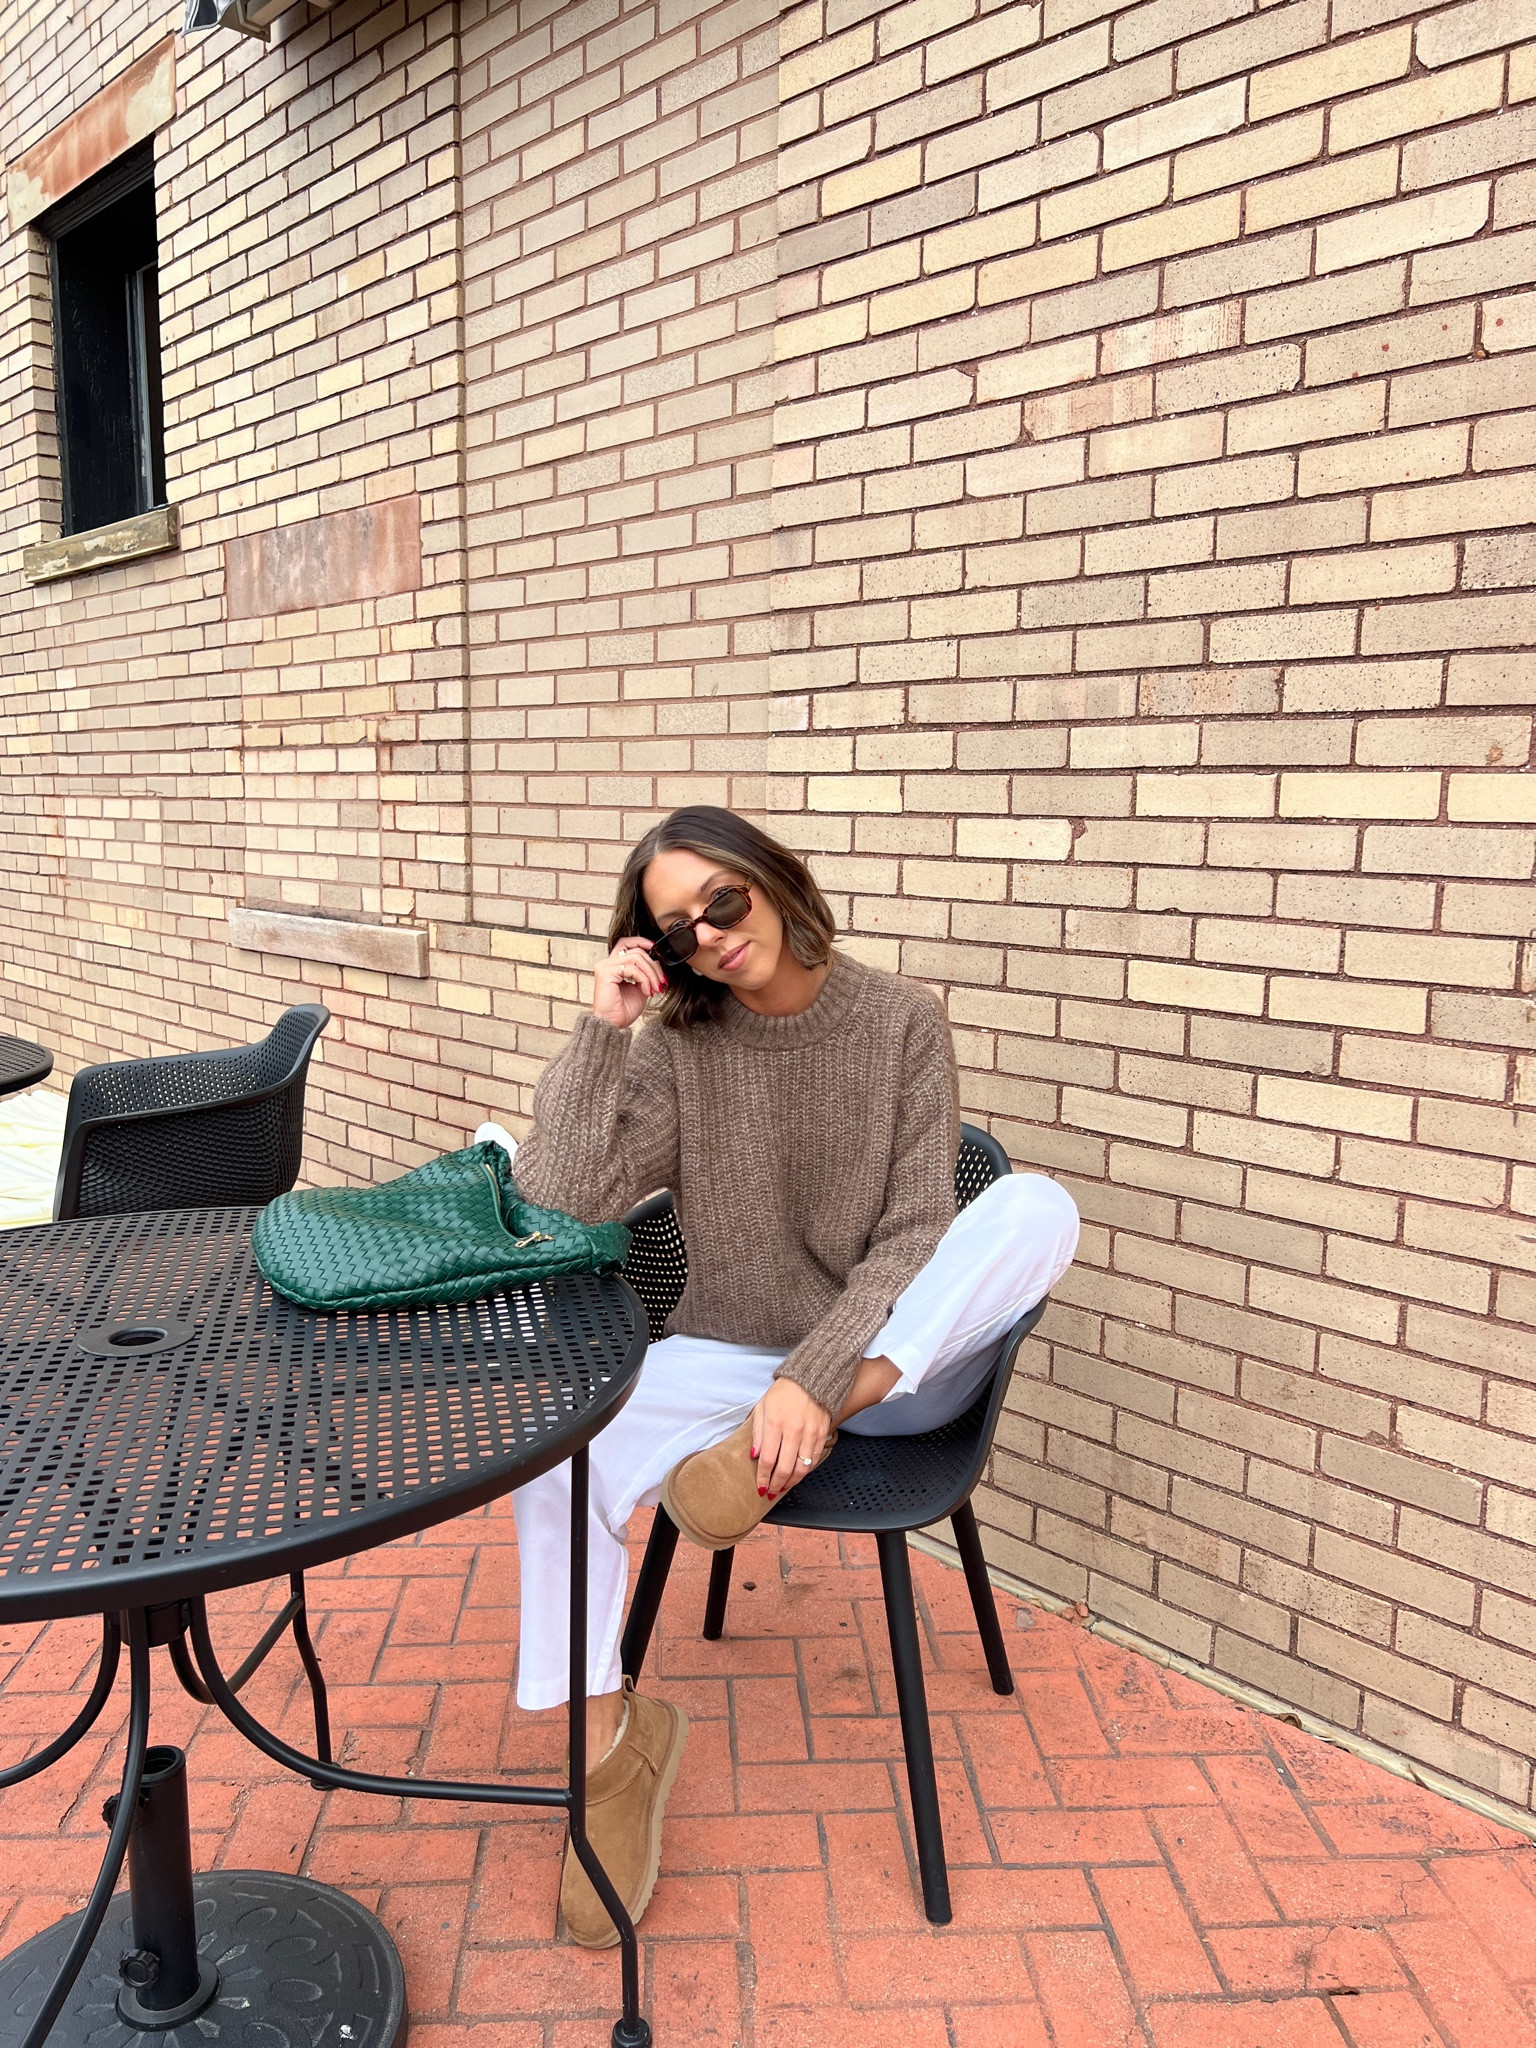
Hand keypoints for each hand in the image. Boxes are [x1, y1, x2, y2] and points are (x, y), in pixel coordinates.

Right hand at [592, 936, 664, 1028]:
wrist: (614, 1025)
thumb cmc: (623, 1011)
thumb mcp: (640, 988)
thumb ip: (646, 974)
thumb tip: (656, 963)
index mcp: (614, 966)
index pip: (626, 944)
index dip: (640, 941)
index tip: (654, 947)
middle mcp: (607, 964)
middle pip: (636, 952)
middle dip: (654, 967)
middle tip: (661, 982)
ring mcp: (605, 967)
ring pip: (636, 958)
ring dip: (651, 974)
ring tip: (655, 988)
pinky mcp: (605, 972)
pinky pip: (632, 969)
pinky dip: (644, 979)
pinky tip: (646, 991)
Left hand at [749, 1379, 832, 1500]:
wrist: (810, 1379)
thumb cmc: (784, 1392)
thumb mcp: (762, 1407)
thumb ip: (757, 1433)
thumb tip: (754, 1456)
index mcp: (775, 1423)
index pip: (767, 1459)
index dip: (763, 1477)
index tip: (760, 1487)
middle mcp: (793, 1430)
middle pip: (784, 1468)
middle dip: (776, 1484)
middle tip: (771, 1492)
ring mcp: (810, 1433)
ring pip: (801, 1468)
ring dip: (791, 1482)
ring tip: (784, 1486)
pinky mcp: (823, 1434)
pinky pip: (814, 1460)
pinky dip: (806, 1471)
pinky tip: (798, 1473)